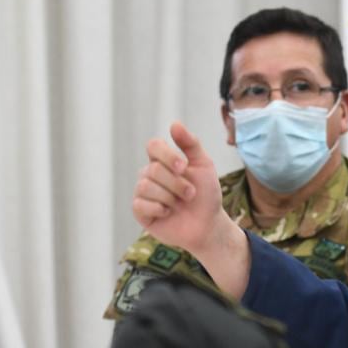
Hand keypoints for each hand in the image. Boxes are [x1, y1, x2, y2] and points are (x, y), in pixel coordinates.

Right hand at [132, 122, 225, 256]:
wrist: (208, 224)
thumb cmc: (206, 194)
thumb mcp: (204, 165)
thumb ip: (190, 144)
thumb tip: (174, 123)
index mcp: (163, 161)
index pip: (153, 146)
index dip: (167, 155)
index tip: (184, 166)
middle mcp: (149, 174)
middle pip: (153, 169)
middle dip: (177, 183)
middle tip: (191, 193)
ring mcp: (143, 193)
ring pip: (146, 186)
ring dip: (171, 197)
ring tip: (181, 204)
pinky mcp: (139, 211)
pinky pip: (140, 204)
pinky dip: (160, 208)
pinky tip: (168, 213)